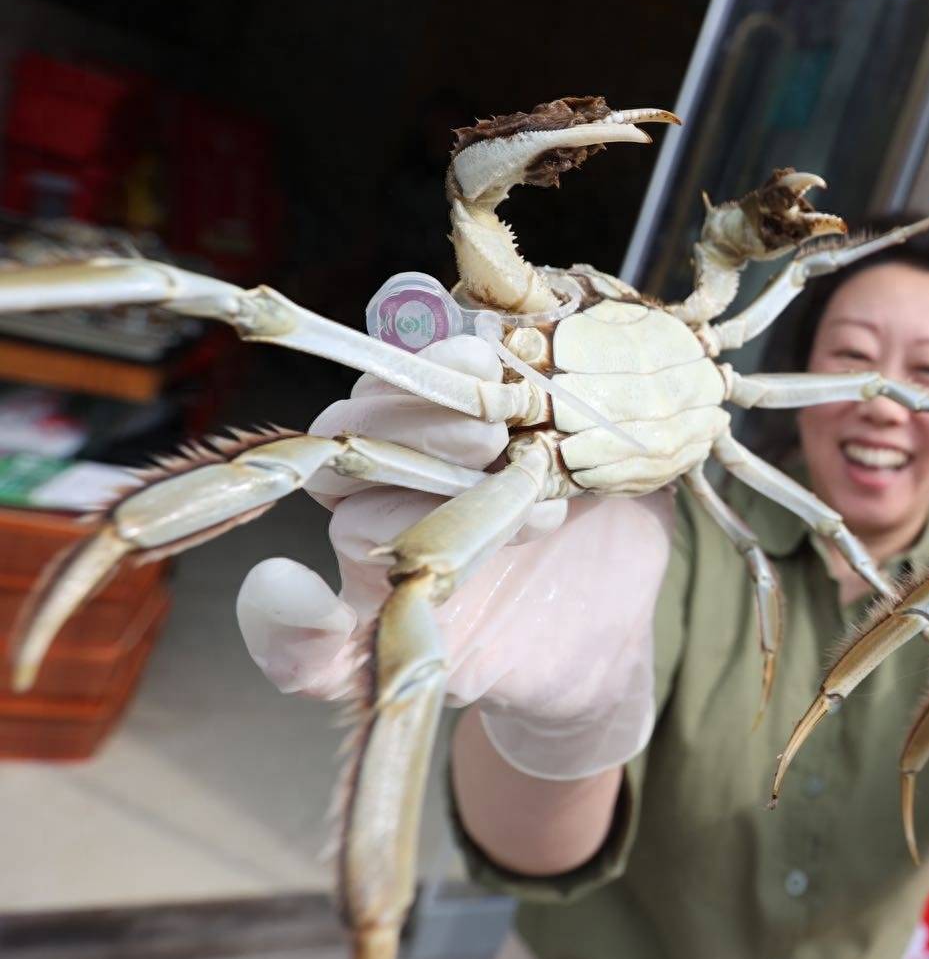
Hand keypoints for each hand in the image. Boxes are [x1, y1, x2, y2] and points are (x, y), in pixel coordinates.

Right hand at [235, 336, 673, 780]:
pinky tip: (283, 589)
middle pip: (354, 441)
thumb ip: (585, 383)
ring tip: (525, 504)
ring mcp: (384, 573)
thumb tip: (561, 306)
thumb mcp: (610, 446)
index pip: (390, 383)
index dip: (416, 363)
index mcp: (432, 436)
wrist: (615, 630)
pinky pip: (304, 653)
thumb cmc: (604, 525)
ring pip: (351, 523)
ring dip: (427, 505)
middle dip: (424, 423)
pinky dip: (285, 625)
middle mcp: (391, 496)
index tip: (477, 350)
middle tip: (496, 432)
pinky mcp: (389, 650)